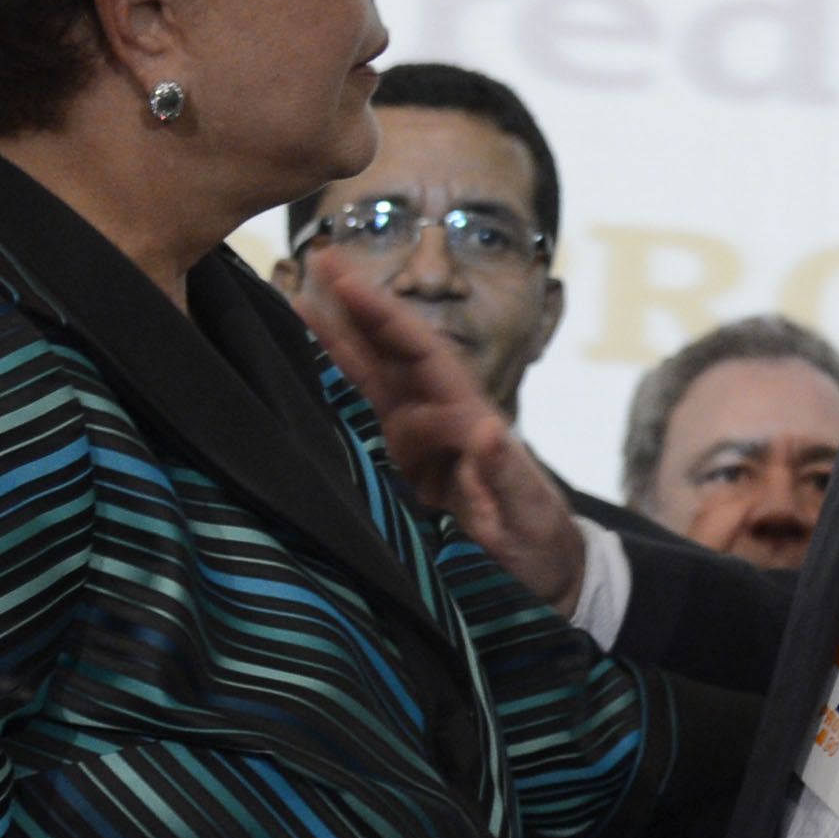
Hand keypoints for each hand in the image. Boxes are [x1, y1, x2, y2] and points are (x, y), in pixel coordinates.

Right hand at [298, 262, 582, 608]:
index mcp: (467, 419)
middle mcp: (437, 421)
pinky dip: (333, 395)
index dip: (385, 318)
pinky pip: (362, 424)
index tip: (350, 284)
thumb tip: (485, 427)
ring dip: (337, 345)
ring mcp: (414, 446)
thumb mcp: (527, 512)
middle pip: (391, 355)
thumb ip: (503, 474)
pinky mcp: (398, 472)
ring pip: (370, 383)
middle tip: (319, 261)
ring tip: (294, 304)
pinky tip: (300, 374)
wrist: (544, 576)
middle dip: (356, 311)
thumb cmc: (539, 543)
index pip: (422, 355)